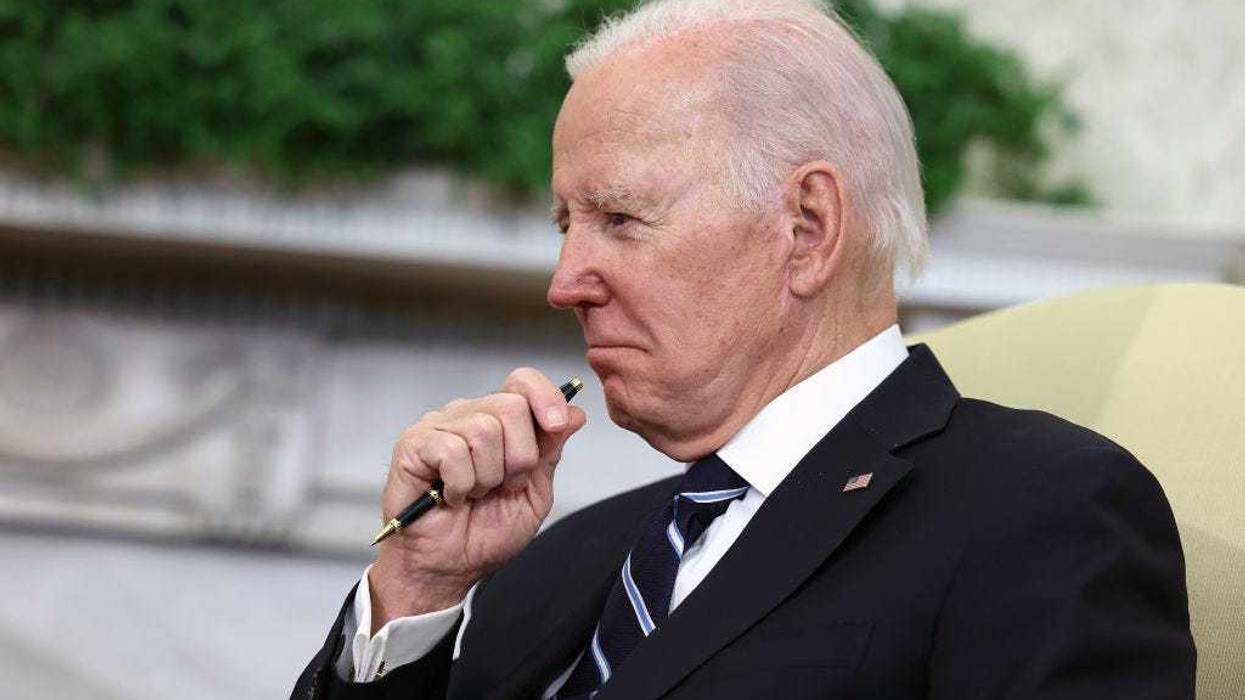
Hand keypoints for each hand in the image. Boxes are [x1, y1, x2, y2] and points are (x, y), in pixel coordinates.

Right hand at [368, 368, 586, 630]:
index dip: (545, 397)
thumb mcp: (533, 494)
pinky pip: (452, 450)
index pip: (523, 382)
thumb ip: (550, 452)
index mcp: (499, 423)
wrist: (445, 568)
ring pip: (483, 429)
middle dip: (519, 457)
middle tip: (502, 486)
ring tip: (473, 494)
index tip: (555, 425)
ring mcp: (439, 426)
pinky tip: (450, 496)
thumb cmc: (482, 534)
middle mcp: (469, 416)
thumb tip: (574, 414)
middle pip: (511, 406)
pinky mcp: (414, 444)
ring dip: (487, 476)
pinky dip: (460, 484)